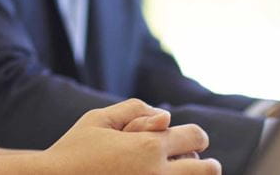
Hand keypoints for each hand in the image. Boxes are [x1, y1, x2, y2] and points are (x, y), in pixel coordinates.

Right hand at [41, 99, 218, 172]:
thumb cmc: (73, 150)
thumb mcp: (97, 119)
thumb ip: (133, 109)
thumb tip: (165, 116)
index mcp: (148, 145)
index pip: (195, 137)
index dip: (196, 136)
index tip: (193, 139)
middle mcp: (157, 173)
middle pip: (206, 169)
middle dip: (206, 164)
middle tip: (201, 163)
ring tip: (180, 173)